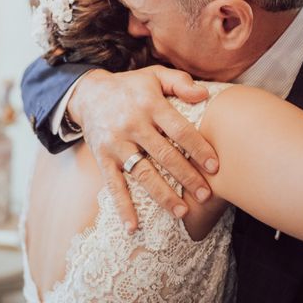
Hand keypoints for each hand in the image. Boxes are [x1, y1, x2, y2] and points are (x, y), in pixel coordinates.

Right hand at [68, 65, 217, 232]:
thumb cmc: (130, 86)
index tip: (215, 167)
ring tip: (182, 213)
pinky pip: (113, 185)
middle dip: (187, 177)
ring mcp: (116, 143)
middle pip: (164, 155)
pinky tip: (133, 227)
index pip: (179, 129)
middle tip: (205, 195)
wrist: (87, 93)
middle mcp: (133, 125)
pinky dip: (122, 207)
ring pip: (143, 173)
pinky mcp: (102, 157)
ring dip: (162, 195)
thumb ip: (180, 82)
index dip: (198, 149)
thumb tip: (204, 95)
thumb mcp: (154, 75)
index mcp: (149, 104)